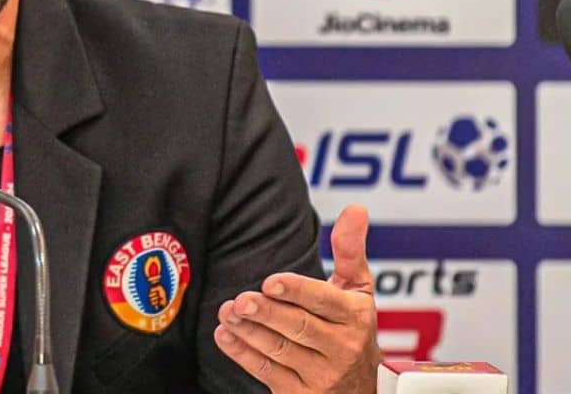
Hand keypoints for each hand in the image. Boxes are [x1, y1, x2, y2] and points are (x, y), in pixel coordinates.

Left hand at [213, 204, 382, 392]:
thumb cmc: (352, 328)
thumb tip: (356, 209)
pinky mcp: (299, 393)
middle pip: (299, 327)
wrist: (359, 390)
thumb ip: (350, 250)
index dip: (297, 292)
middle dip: (267, 313)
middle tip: (241, 299)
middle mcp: (342, 348)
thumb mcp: (357, 291)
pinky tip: (225, 336)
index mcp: (356, 317)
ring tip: (227, 312)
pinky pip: (267, 373)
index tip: (270, 282)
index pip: (325, 302)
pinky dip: (242, 354)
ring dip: (249, 331)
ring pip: (280, 350)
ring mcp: (321, 375)